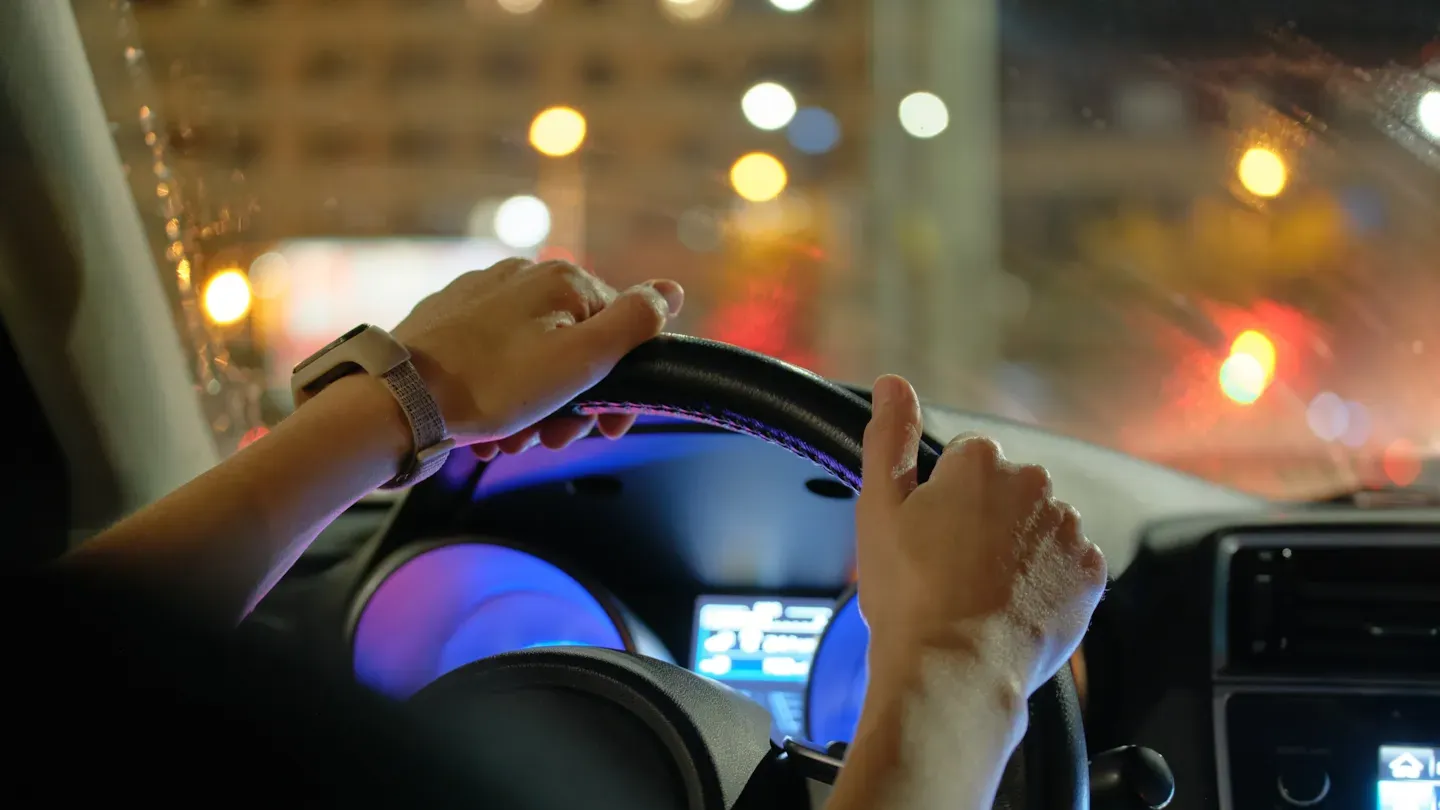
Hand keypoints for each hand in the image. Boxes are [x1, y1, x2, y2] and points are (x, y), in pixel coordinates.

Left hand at [391, 258, 683, 459]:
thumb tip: (670, 290)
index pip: (619, 332)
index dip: (619, 388)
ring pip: (533, 358)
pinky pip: (493, 361)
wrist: (396, 403)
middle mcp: (520, 276)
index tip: (605, 429)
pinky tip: (488, 428)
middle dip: (571, 403)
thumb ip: (633, 323)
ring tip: (512, 440)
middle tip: (549, 440)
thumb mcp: (580, 360)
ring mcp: (480, 296)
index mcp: (561, 280)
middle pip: (574, 347)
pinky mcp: (447, 322)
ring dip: (535, 408)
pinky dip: (500, 396)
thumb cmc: (491, 387)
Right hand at [855, 374, 1105, 695]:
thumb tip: (894, 382)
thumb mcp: (879, 508)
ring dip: (1020, 547)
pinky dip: (1048, 580)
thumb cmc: (909, 592)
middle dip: (987, 518)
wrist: (957, 669)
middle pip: (1008, 490)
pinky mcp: (1091, 575)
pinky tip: (1016, 606)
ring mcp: (1068, 531)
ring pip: (1040, 526)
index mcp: (981, 462)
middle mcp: (1035, 484)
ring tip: (984, 592)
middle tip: (953, 568)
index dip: (944, 498)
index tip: (930, 536)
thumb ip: (889, 437)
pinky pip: (1069, 564)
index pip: (968, 459)